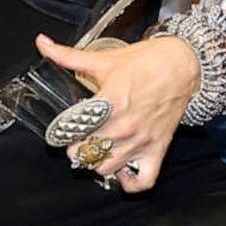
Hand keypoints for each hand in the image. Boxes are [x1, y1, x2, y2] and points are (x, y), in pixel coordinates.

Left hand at [32, 31, 198, 195]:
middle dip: (75, 147)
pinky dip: (129, 182)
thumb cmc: (147, 62)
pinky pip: (142, 181)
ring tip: (96, 150)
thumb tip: (42, 44)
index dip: (61, 130)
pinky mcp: (157, 150)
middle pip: (84, 153)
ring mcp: (141, 141)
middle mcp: (124, 126)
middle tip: (77, 137)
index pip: (73, 129)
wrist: (183, 65)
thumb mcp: (104, 58)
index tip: (62, 127)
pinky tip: (120, 170)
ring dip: (96, 162)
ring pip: (105, 169)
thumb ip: (68, 56)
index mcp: (109, 103)